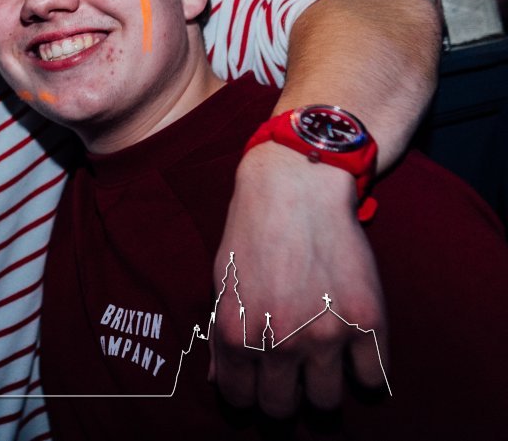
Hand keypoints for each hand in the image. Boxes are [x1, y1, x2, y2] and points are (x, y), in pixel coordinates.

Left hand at [210, 143, 387, 416]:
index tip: (260, 384)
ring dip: (324, 388)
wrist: (296, 188)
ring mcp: (326, 334)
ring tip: (321, 364)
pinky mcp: (367, 321)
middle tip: (291, 378)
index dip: (250, 394)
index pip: (242, 399)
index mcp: (236, 334)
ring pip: (328, 401)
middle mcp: (279, 341)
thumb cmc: (252, 232)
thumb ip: (223, 335)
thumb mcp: (224, 282)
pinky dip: (366, 372)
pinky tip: (354, 353)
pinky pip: (374, 378)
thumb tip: (223, 381)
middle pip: (283, 408)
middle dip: (285, 396)